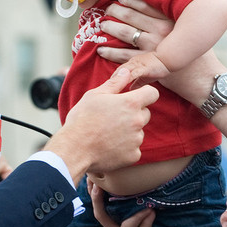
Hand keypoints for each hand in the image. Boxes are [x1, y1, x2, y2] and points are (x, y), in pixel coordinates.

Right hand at [45, 68, 157, 182]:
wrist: (74, 149)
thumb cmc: (82, 120)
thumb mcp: (94, 95)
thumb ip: (114, 83)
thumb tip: (127, 71)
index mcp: (130, 103)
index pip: (152, 93)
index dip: (144, 94)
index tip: (133, 98)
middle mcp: (138, 121)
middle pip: (145, 113)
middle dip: (133, 114)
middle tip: (112, 118)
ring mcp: (137, 140)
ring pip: (138, 132)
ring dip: (128, 132)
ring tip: (107, 134)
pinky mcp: (133, 156)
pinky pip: (133, 149)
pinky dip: (124, 148)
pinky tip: (108, 147)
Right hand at [90, 181, 171, 226]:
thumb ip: (137, 213)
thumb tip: (142, 189)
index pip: (99, 211)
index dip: (94, 196)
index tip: (91, 180)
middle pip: (102, 216)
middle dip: (98, 198)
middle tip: (101, 183)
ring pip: (126, 225)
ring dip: (137, 213)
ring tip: (148, 204)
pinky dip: (147, 222)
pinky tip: (152, 213)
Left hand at [98, 0, 226, 105]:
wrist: (202, 77)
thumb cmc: (199, 54)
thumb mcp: (192, 31)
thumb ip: (177, 20)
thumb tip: (163, 9)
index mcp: (172, 20)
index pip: (146, 5)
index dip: (130, 0)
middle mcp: (161, 31)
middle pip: (132, 17)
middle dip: (116, 12)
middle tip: (106, 9)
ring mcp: (153, 47)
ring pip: (125, 33)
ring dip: (111, 28)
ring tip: (102, 25)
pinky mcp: (148, 63)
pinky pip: (123, 55)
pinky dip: (110, 52)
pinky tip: (101, 49)